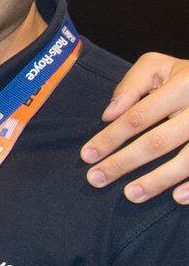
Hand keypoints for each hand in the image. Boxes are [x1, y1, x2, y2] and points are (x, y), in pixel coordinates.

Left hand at [84, 53, 188, 203]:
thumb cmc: (186, 76)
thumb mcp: (159, 67)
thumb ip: (131, 85)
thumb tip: (109, 115)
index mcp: (183, 85)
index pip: (138, 116)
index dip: (110, 137)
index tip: (87, 155)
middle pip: (157, 142)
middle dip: (123, 163)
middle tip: (96, 179)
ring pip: (187, 159)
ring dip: (157, 181)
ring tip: (131, 194)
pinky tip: (176, 198)